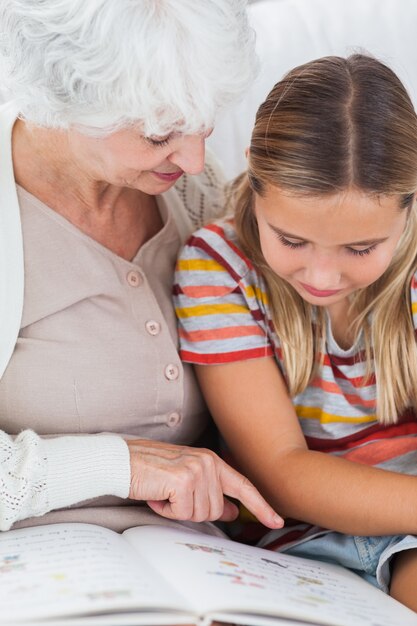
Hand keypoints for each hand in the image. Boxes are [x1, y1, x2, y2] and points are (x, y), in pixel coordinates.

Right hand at [126, 439, 282, 527]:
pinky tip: (157, 494)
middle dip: (192, 510)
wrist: (121, 461)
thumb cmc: (149, 469)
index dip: (261, 506)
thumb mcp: (185, 479)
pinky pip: (183, 513)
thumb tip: (232, 511)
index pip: (243, 486)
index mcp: (211, 460)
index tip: (276, 521)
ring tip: (163, 492)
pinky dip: (167, 509)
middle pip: (217, 510)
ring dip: (178, 510)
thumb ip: (211, 493)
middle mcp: (208, 462)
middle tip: (171, 495)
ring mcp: (197, 470)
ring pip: (200, 514)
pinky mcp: (183, 481)